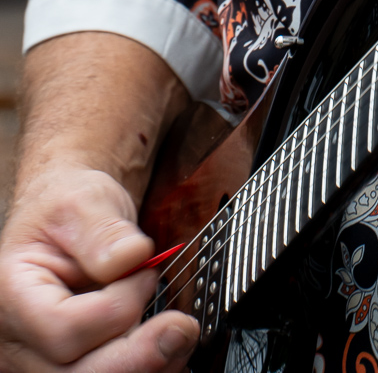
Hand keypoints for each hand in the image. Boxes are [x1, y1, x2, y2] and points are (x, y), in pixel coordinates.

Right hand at [0, 165, 198, 372]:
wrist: (68, 223)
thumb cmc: (69, 212)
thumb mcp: (83, 201)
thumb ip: (104, 231)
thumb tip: (132, 256)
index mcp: (12, 295)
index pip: (64, 329)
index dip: (117, 308)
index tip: (146, 271)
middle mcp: (19, 342)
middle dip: (137, 357)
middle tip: (181, 328)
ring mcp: (41, 363)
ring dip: (146, 366)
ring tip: (179, 334)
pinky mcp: (71, 368)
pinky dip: (145, 368)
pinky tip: (168, 348)